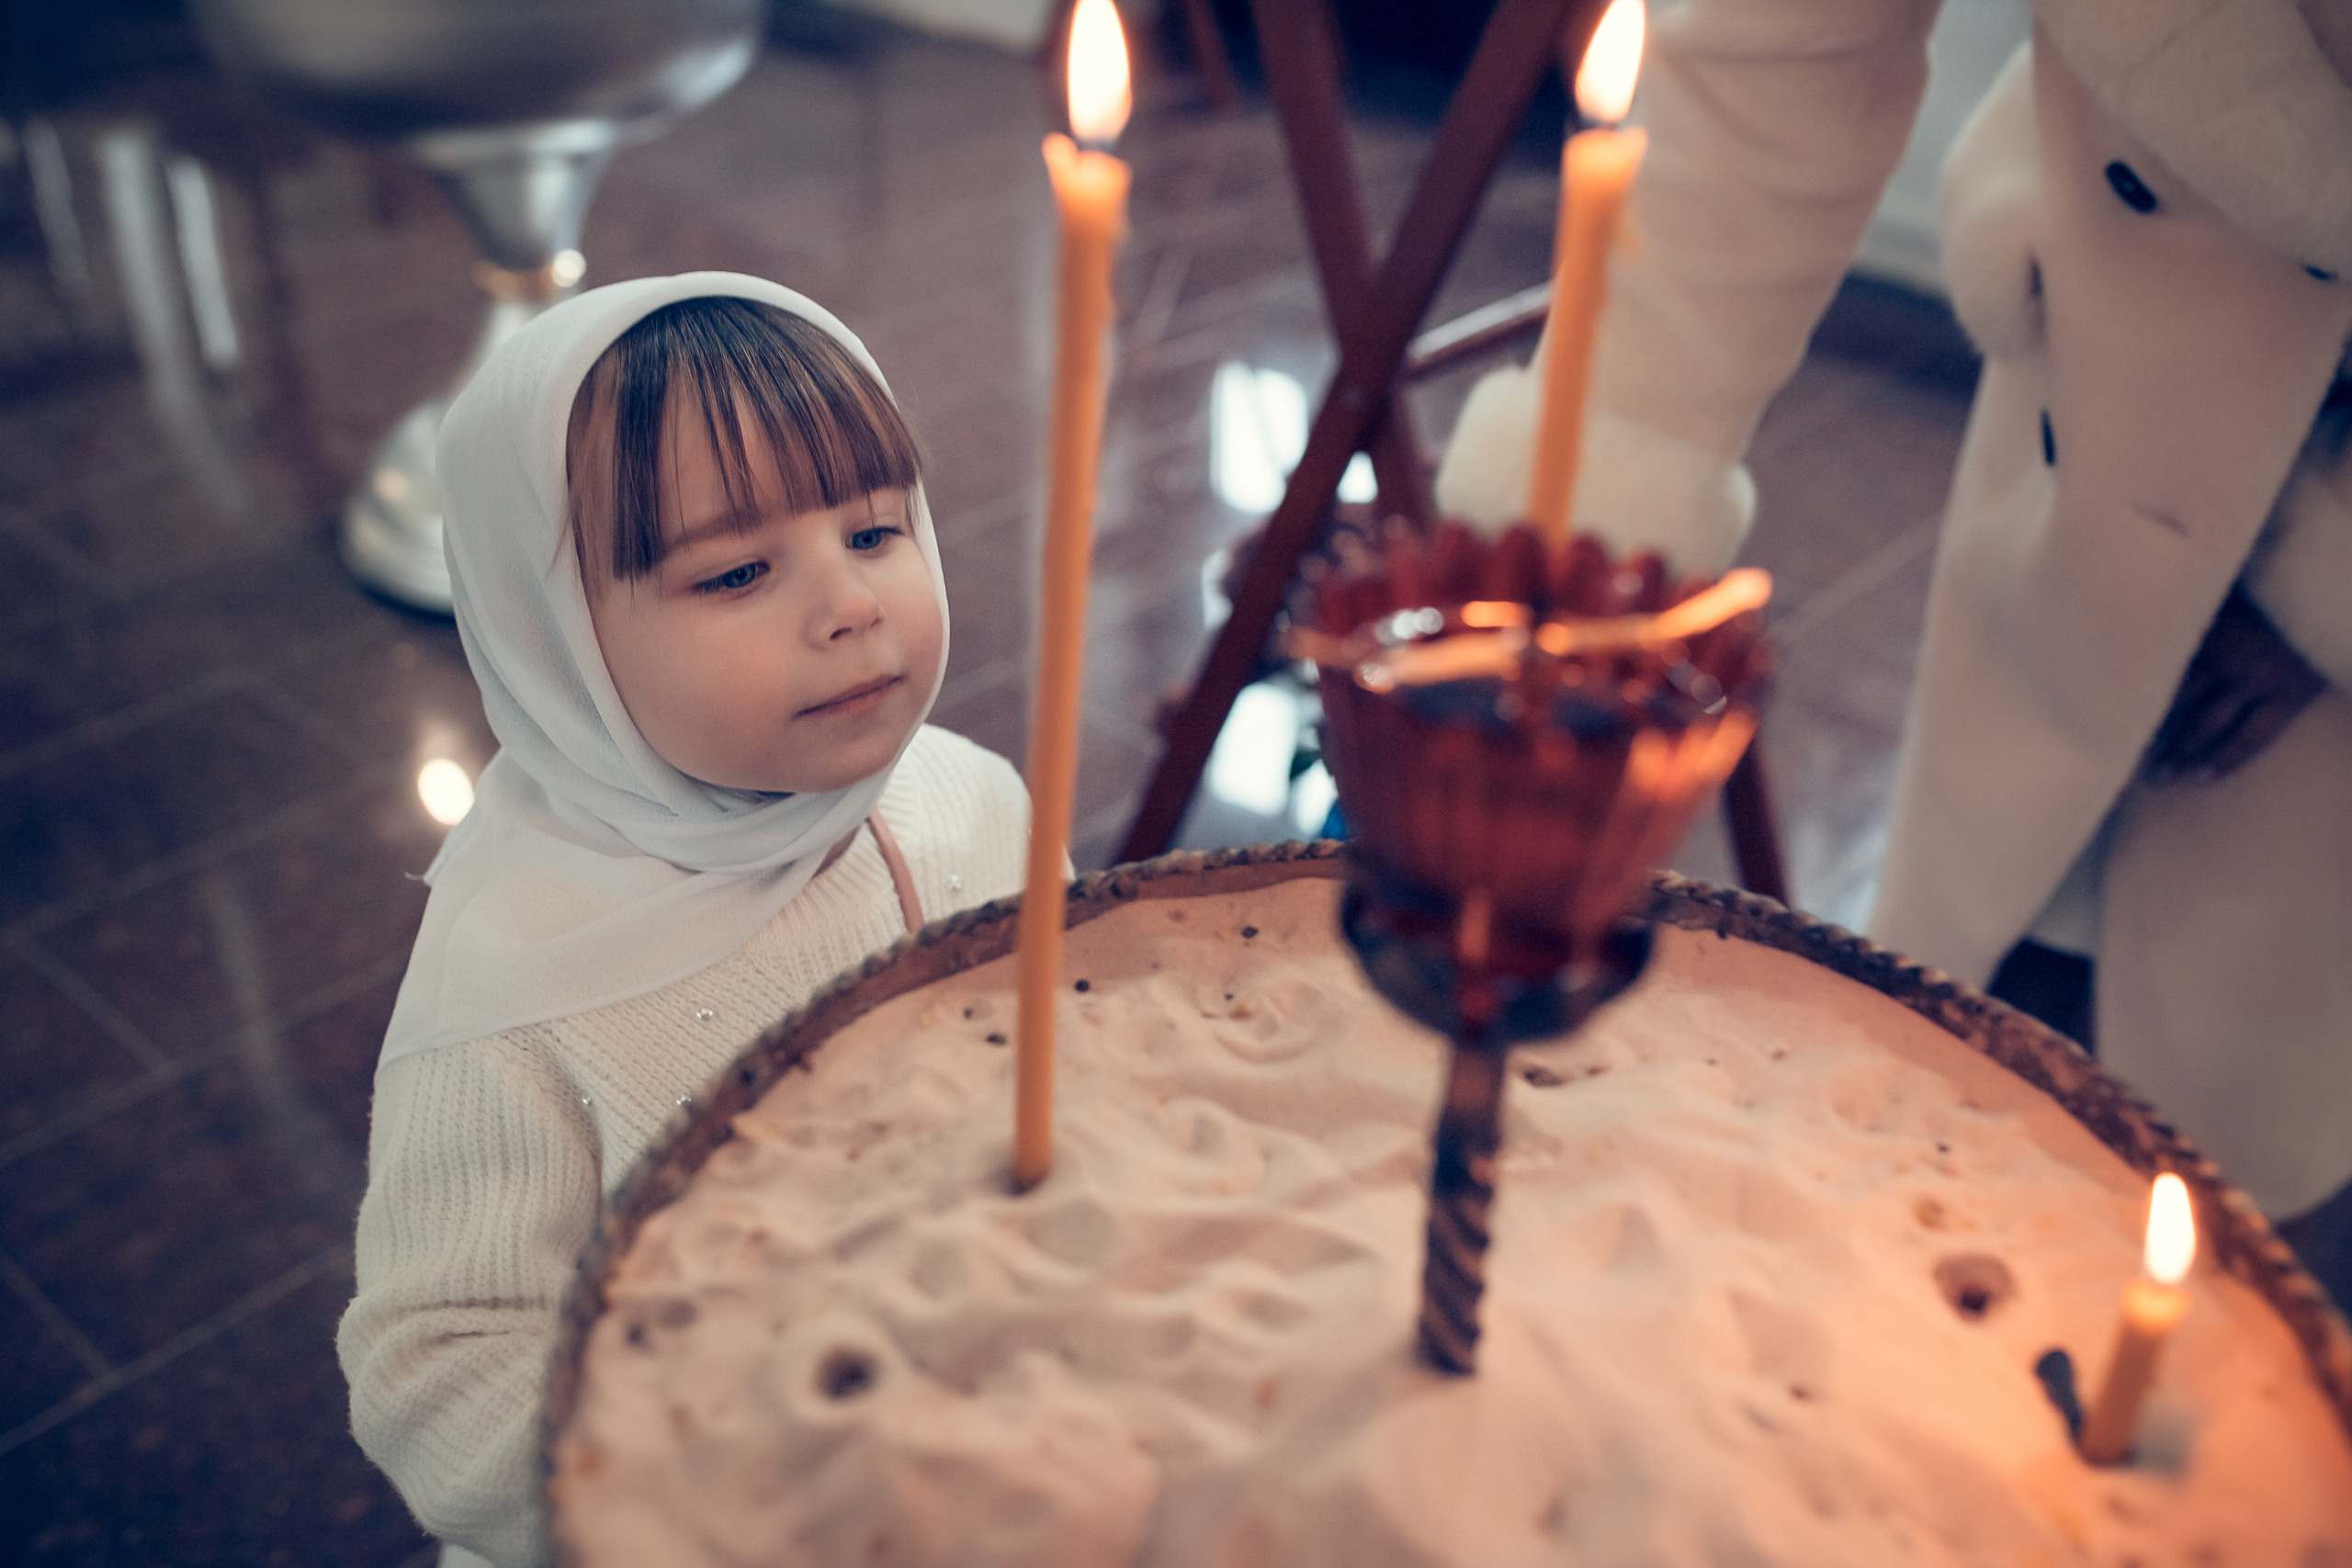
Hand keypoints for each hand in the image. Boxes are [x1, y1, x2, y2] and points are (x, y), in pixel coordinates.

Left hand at [2140, 584, 2325, 786]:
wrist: (2328, 589)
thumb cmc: (2276, 579)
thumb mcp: (2227, 584)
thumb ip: (2191, 597)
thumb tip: (2146, 595)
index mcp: (2202, 628)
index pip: (2156, 668)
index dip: (2130, 691)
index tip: (2102, 711)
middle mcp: (2222, 659)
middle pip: (2174, 701)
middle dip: (2149, 728)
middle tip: (2121, 755)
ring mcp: (2255, 681)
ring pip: (2207, 723)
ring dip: (2181, 750)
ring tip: (2159, 776)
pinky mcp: (2288, 697)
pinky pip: (2253, 736)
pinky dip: (2227, 758)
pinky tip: (2204, 777)